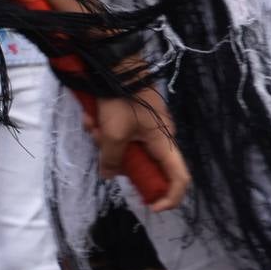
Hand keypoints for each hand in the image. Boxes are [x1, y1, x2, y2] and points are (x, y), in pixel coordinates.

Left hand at [88, 84, 189, 212]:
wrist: (116, 62)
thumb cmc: (121, 99)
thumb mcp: (113, 133)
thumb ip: (112, 159)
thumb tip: (109, 176)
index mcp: (164, 143)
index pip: (179, 178)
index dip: (170, 197)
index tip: (151, 207)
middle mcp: (160, 135)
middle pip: (142, 162)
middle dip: (115, 157)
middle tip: (100, 142)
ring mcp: (147, 124)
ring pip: (125, 145)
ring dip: (104, 138)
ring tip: (91, 123)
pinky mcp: (134, 113)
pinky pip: (119, 130)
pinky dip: (103, 126)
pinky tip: (90, 115)